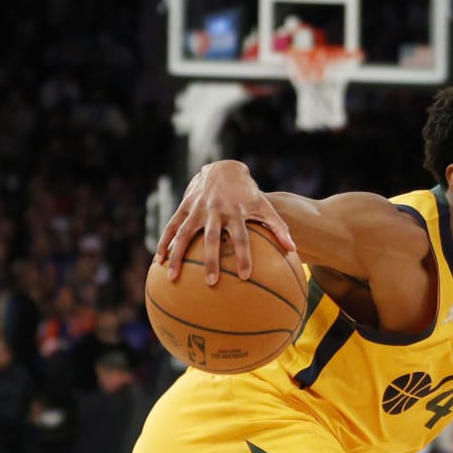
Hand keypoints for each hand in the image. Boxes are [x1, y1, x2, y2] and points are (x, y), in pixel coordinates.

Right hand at [156, 160, 295, 283]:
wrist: (223, 169)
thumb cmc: (247, 193)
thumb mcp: (264, 206)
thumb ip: (278, 227)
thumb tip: (293, 249)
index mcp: (236, 213)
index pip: (242, 238)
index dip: (244, 256)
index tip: (245, 276)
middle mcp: (215, 212)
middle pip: (211, 239)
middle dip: (210, 261)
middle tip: (211, 282)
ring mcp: (197, 209)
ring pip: (184, 234)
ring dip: (177, 255)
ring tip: (172, 277)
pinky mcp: (184, 207)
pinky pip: (172, 226)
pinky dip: (164, 242)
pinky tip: (158, 259)